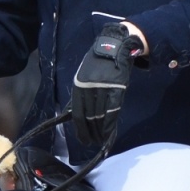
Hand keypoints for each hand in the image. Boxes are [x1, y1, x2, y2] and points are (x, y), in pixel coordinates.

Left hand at [72, 23, 145, 148]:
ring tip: (102, 140)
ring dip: (101, 131)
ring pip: (101, 115)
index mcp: (79, 86)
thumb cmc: (97, 64)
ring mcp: (103, 88)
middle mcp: (89, 88)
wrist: (114, 47)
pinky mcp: (117, 88)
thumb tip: (72, 114)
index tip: (84, 140)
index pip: (78, 114)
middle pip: (89, 117)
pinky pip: (113, 110)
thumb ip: (80, 95)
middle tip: (94, 143)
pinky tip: (110, 133)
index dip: (80, 129)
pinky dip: (111, 124)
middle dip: (91, 132)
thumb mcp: (83, 77)